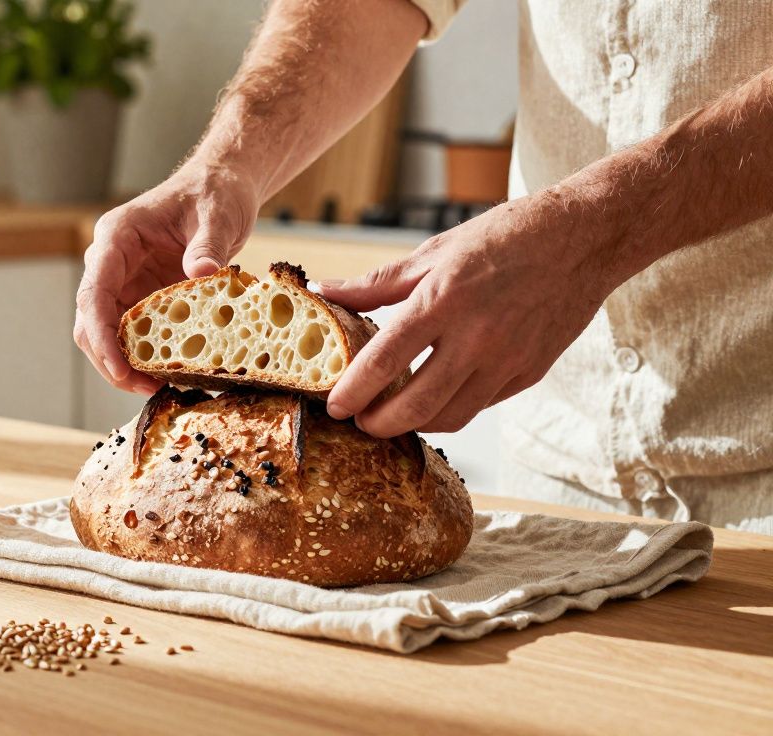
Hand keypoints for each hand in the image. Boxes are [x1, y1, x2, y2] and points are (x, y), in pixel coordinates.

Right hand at [74, 164, 259, 393]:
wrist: (222, 188)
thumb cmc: (215, 193)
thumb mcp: (217, 214)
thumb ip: (208, 243)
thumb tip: (201, 273)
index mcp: (117, 237)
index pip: (95, 291)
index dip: (101, 335)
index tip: (119, 368)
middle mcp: (111, 263)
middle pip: (90, 321)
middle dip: (110, 360)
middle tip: (144, 389)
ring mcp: (123, 282)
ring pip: (105, 334)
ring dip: (124, 364)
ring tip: (157, 389)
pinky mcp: (141, 297)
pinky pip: (132, 334)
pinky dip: (144, 357)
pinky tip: (168, 375)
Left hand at [318, 189, 620, 436]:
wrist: (584, 238)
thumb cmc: (505, 237)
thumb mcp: (434, 252)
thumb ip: (376, 283)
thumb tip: (326, 291)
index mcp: (443, 301)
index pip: (384, 360)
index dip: (352, 391)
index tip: (334, 406)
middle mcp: (476, 337)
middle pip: (415, 406)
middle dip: (378, 424)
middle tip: (359, 421)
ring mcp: (507, 360)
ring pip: (450, 418)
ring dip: (414, 424)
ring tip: (392, 414)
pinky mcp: (529, 373)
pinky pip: (480, 405)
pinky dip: (451, 408)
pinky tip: (435, 397)